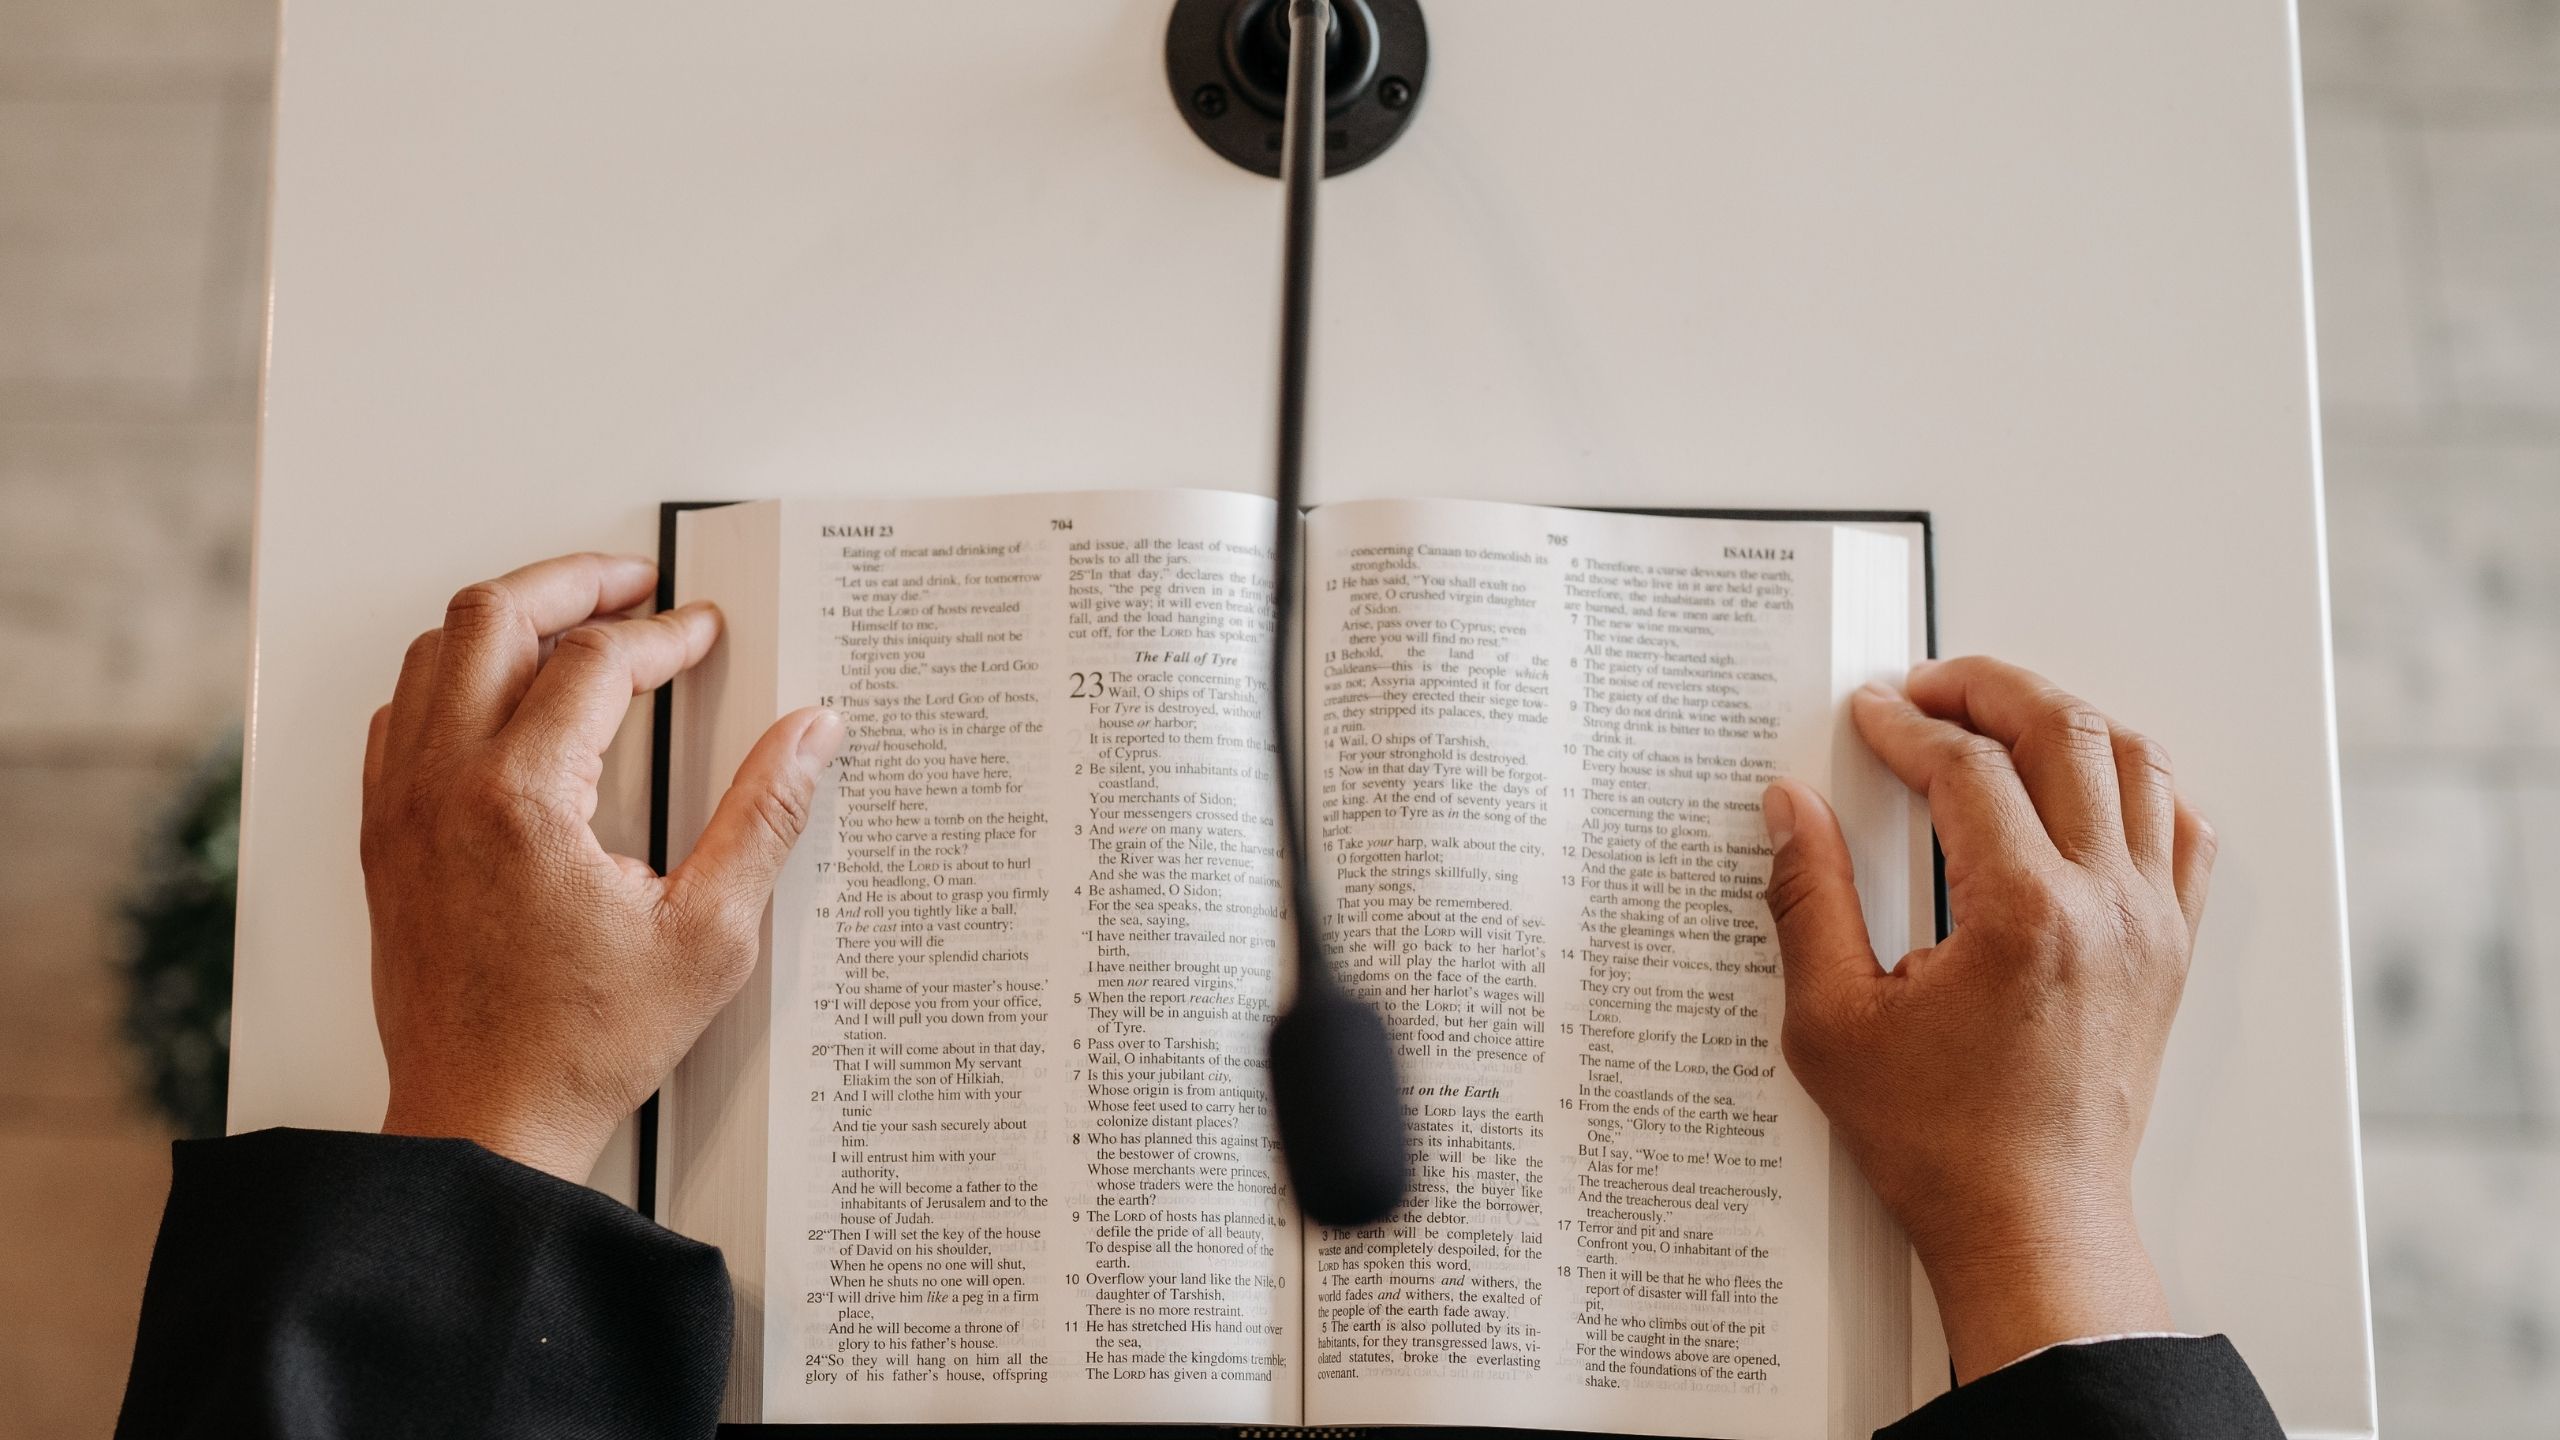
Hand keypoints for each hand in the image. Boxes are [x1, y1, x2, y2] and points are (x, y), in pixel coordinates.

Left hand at [361, 553, 843, 1181]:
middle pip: (493, 617)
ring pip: (435, 652)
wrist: (486, 1120)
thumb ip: (765, 819)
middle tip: (636, 585)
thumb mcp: (710, 934)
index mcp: (522, 799)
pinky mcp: (385, 836)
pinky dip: (454, 677)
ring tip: (576, 623)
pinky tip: (503, 696)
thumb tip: (809, 737)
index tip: (704, 635)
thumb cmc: (583, 1044)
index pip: (595, 663)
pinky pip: (402, 713)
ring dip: (509, 620)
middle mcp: (445, 786)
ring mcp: (402, 808)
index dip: (664, 634)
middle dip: (574, 583)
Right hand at [1760, 657, 2214, 1381]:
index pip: (1967, 768)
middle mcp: (2104, 906)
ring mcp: (2151, 925)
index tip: (1867, 717)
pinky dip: (2137, 783)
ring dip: (2063, 720)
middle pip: (2063, 732)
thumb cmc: (1938, 1142)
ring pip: (2136, 762)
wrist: (2029, 1222)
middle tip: (1927, 690)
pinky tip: (2085, 787)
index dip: (1905, 726)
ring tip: (1999, 720)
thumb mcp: (1833, 1021)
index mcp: (2022, 916)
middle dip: (1987, 690)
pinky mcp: (2171, 951)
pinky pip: (2183, 829)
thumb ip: (1808, 898)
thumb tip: (1790, 807)